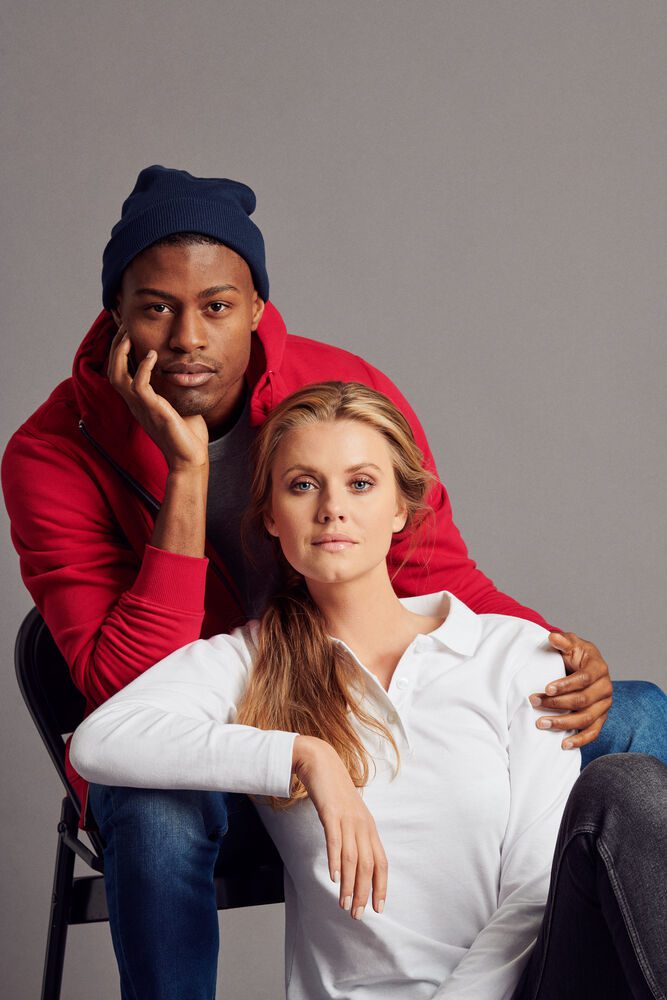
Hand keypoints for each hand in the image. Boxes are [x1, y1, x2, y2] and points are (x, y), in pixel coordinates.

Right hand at [107, 324, 208, 471]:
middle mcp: (135, 403)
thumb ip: (175, 387)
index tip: (127, 332)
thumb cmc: (188, 434)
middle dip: (115, 346)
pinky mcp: (152, 410)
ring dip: (121, 353)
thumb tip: (183, 369)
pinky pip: (139, 385)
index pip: (120, 371)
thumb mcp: (179, 403)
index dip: (119, 351)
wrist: (190, 458)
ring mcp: (141, 407)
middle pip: (112, 370)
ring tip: (129, 335)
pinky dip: (143, 367)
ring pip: (117, 375)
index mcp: (139, 401)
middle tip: (123, 326)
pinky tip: (151, 354)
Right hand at [293, 736, 386, 919]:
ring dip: (349, 883)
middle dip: (363, 892)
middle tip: (357, 914)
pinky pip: (335, 840)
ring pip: (352, 857)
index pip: (381, 861)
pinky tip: (332, 876)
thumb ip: (352, 834)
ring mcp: (347, 818)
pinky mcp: (331, 812)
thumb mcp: (348, 814)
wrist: (320, 761)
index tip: (378, 907)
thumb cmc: (333, 790)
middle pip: (367, 864)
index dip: (381, 885)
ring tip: (344, 904)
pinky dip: (335, 859)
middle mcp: (362, 824)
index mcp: (368, 827)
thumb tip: (351, 860)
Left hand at [530, 632, 612, 749]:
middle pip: (582, 700)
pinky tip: (564, 744)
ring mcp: (605, 705)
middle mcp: (606, 688)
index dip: (565, 684)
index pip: (583, 679)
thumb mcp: (571, 644)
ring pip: (586, 718)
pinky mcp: (601, 718)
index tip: (546, 688)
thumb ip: (562, 641)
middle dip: (557, 703)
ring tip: (541, 723)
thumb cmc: (576, 655)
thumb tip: (552, 636)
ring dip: (563, 723)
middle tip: (534, 702)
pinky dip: (580, 740)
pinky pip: (593, 733)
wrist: (586, 667)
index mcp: (599, 668)